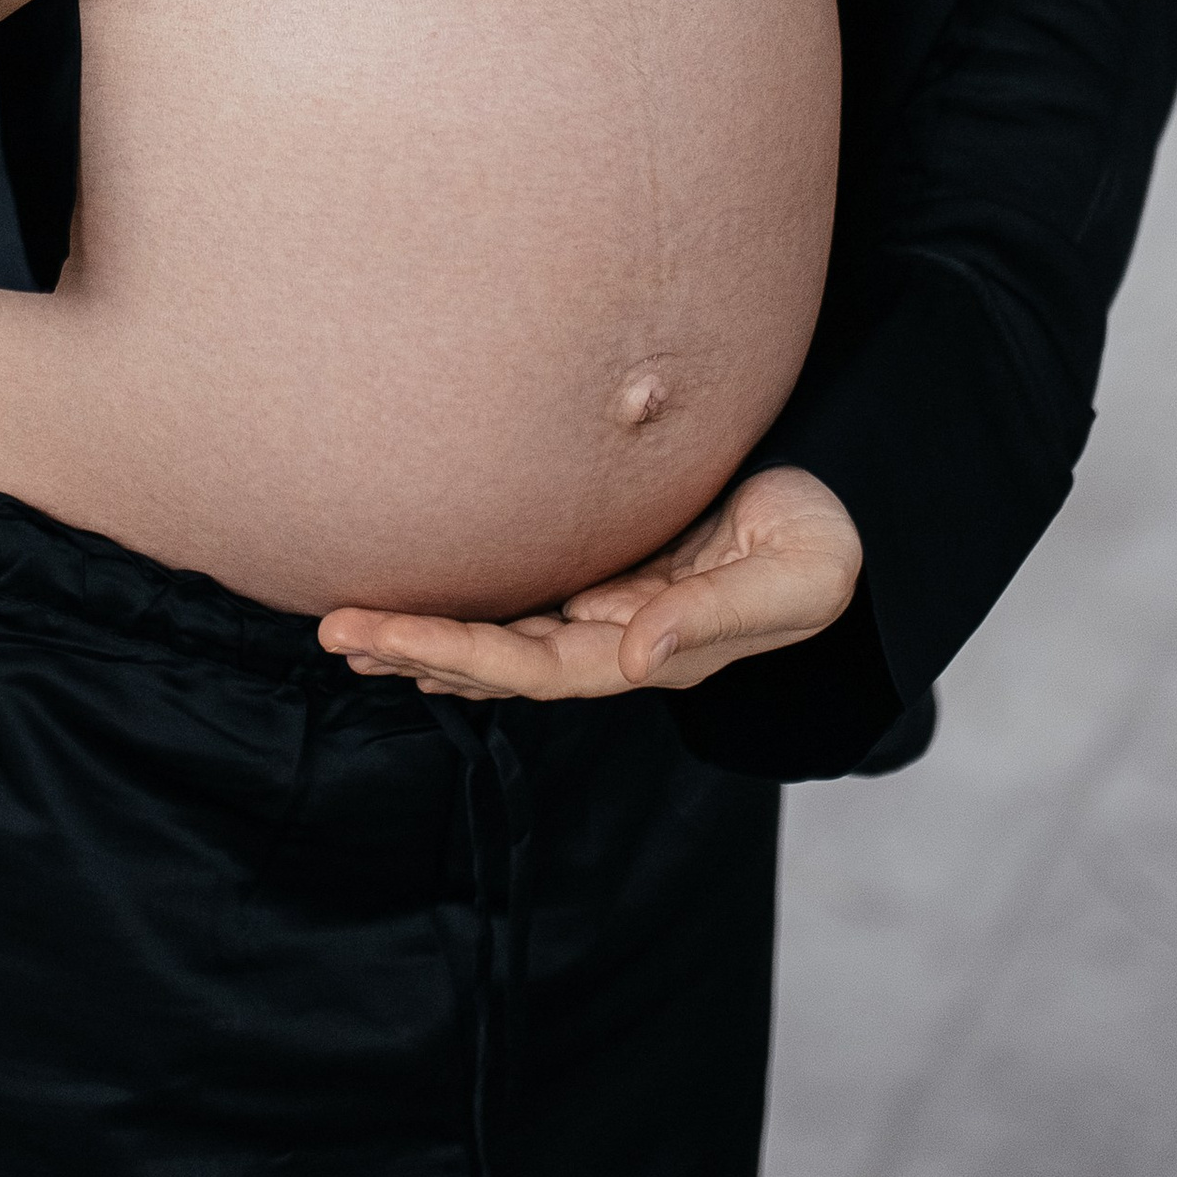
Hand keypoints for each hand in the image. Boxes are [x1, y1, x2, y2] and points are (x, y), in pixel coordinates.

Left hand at [316, 467, 862, 701]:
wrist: (844, 511)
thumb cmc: (825, 542)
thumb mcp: (794, 577)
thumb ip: (718, 616)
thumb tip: (636, 657)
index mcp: (654, 649)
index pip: (536, 665)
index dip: (460, 653)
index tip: (387, 636)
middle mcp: (619, 638)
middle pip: (499, 659)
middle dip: (416, 646)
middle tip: (331, 629)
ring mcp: (610, 606)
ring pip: (500, 632)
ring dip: (424, 633)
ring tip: (344, 627)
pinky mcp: (608, 565)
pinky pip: (521, 594)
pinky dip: (464, 603)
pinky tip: (412, 606)